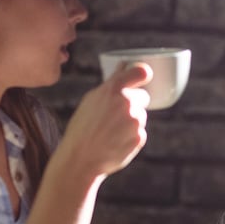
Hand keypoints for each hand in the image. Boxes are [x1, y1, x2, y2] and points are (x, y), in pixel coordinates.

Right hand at [60, 62, 150, 178]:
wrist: (80, 159)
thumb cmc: (82, 127)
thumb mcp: (92, 99)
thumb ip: (112, 82)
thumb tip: (125, 64)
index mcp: (114, 89)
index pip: (142, 72)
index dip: (144, 74)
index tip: (144, 77)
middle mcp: (127, 102)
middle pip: (143, 97)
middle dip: (134, 104)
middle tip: (115, 116)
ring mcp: (135, 121)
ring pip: (141, 116)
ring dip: (131, 122)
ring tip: (111, 132)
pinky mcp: (139, 138)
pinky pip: (140, 133)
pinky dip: (131, 137)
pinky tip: (115, 142)